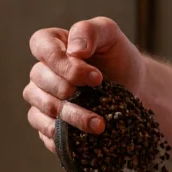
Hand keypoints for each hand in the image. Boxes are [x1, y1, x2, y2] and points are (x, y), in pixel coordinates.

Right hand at [24, 17, 145, 151]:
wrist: (131, 86)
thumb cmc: (117, 56)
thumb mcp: (109, 34)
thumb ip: (89, 31)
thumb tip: (74, 50)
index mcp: (50, 45)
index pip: (41, 48)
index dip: (63, 64)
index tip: (96, 77)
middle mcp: (41, 73)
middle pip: (40, 82)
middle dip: (70, 92)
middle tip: (98, 97)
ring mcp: (42, 100)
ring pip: (42, 110)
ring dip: (70, 118)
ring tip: (99, 124)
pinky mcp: (48, 124)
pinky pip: (44, 134)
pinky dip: (62, 139)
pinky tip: (84, 140)